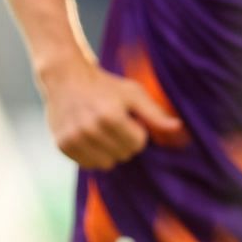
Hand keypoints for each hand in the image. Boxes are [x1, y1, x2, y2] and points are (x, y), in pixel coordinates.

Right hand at [40, 60, 182, 169]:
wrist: (65, 77)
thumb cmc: (104, 85)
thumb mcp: (132, 93)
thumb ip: (155, 113)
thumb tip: (178, 129)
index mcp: (110, 116)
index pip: (138, 143)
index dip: (136, 130)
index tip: (126, 117)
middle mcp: (90, 129)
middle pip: (123, 155)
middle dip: (124, 141)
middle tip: (113, 123)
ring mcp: (74, 139)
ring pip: (107, 163)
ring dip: (109, 150)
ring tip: (101, 131)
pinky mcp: (62, 145)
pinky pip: (88, 164)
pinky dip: (92, 154)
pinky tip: (88, 136)